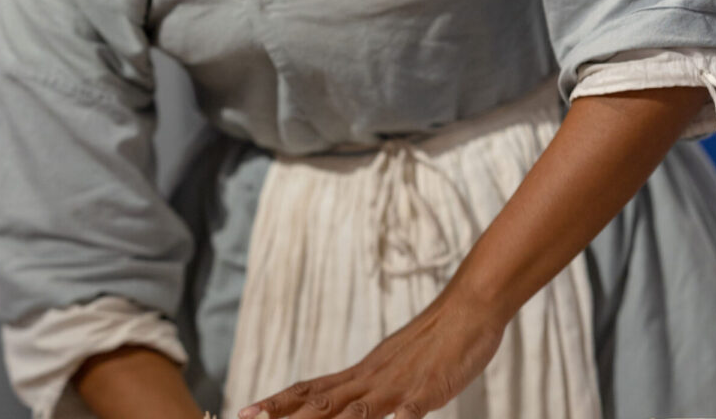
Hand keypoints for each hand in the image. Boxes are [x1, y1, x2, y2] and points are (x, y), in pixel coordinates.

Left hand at [236, 283, 506, 418]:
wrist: (469, 308)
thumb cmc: (435, 342)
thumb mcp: (396, 368)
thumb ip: (372, 389)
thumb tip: (349, 405)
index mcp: (364, 373)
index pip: (312, 389)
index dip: (279, 402)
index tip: (247, 412)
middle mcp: (373, 377)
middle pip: (323, 399)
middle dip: (285, 414)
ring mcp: (400, 382)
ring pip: (359, 407)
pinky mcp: (431, 387)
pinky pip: (413, 406)